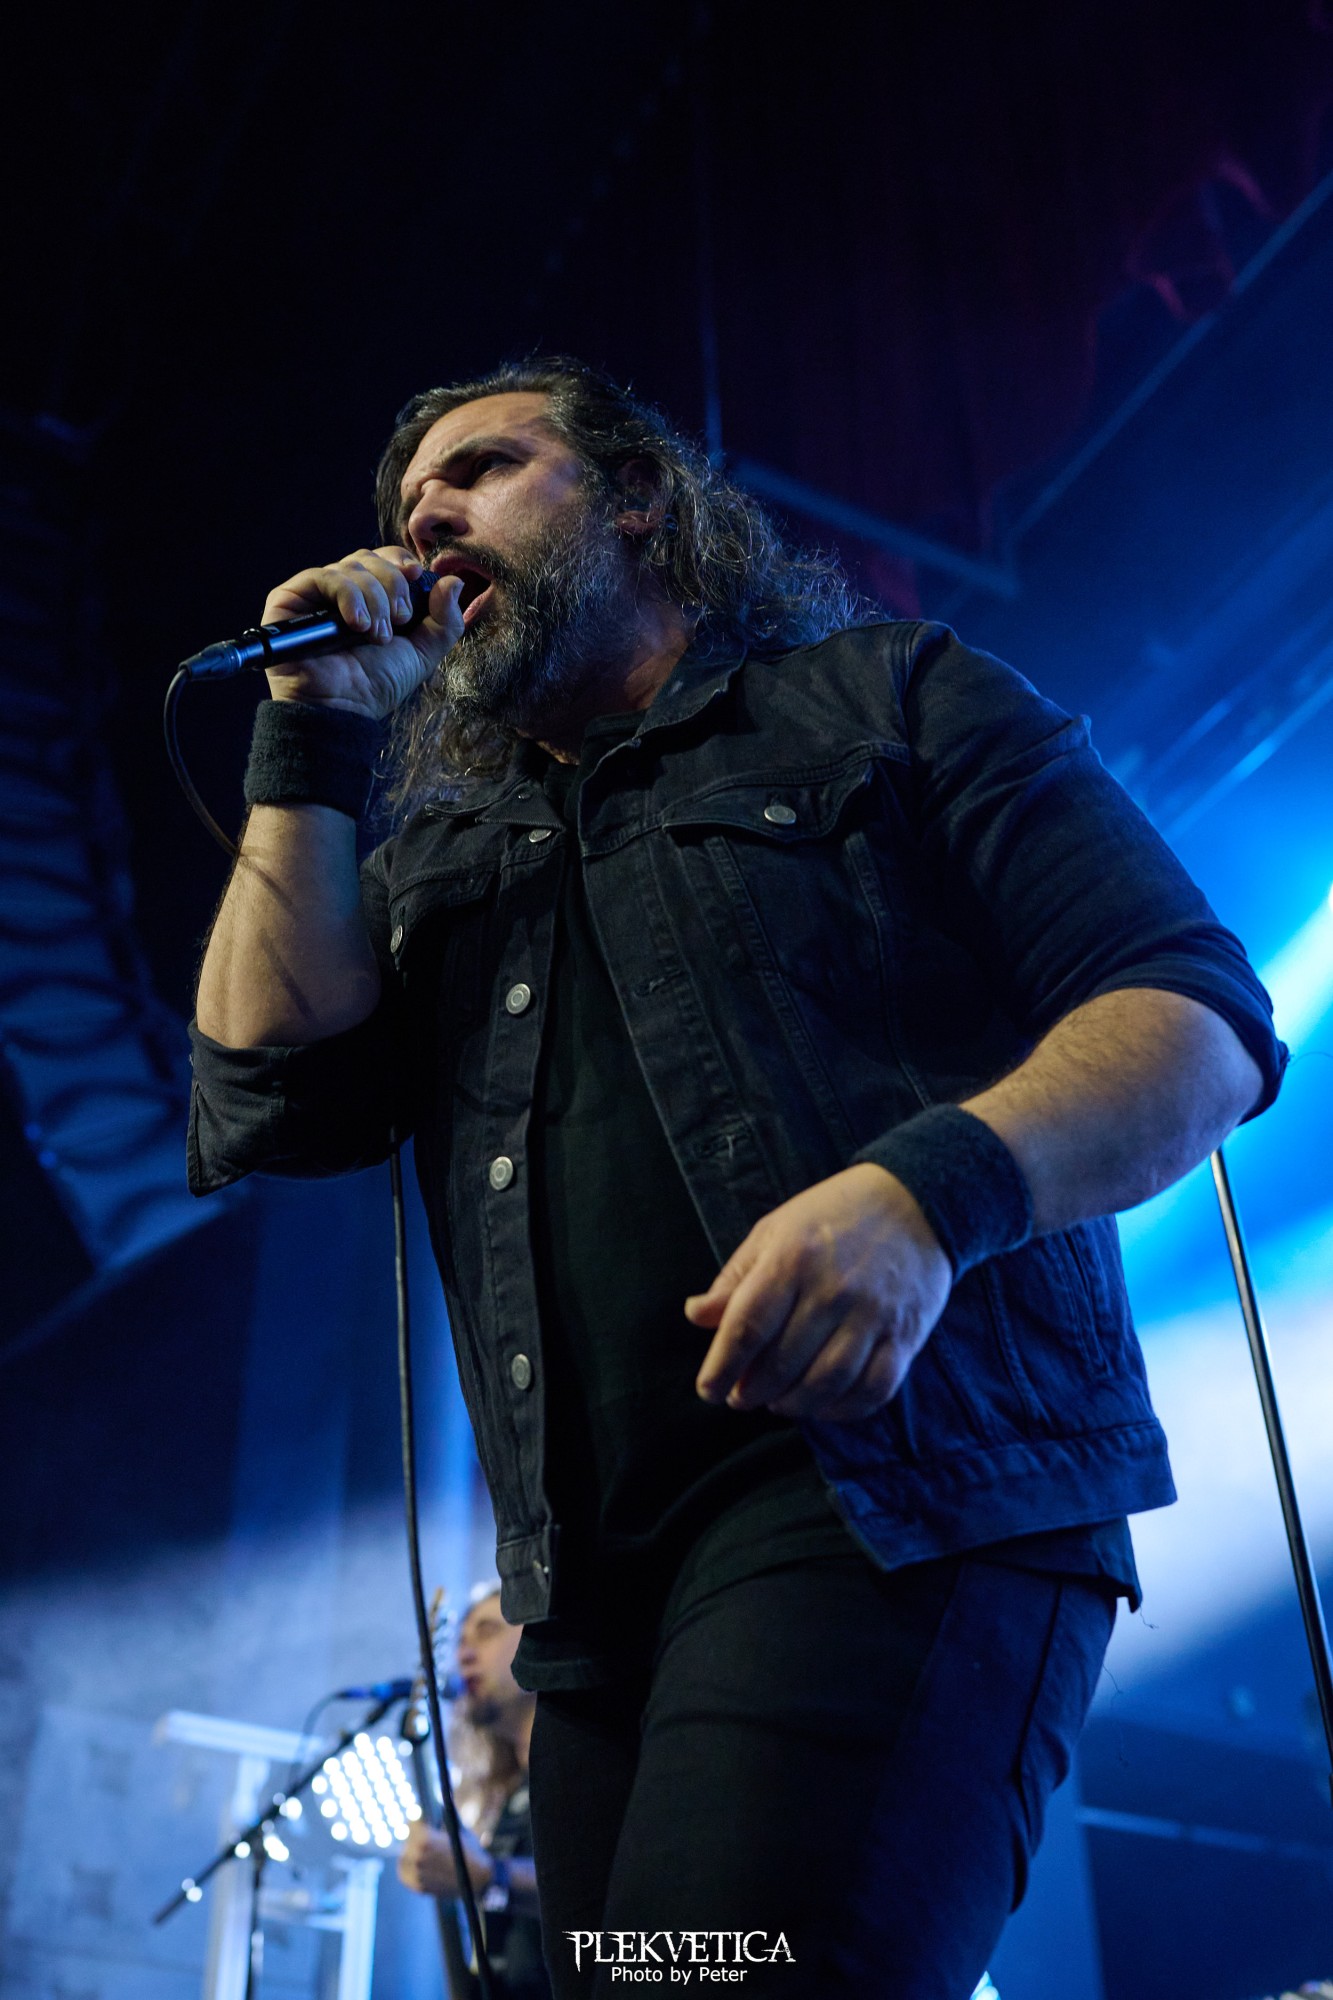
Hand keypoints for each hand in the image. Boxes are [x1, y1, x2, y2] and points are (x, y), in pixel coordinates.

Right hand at [259, 546, 464, 717]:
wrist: (342, 708)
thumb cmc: (376, 686)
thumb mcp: (422, 654)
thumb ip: (445, 621)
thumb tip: (452, 580)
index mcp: (372, 599)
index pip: (386, 560)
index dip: (401, 562)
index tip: (414, 576)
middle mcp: (342, 592)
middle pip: (370, 558)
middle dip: (392, 586)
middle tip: (397, 620)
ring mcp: (315, 595)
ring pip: (351, 566)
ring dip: (373, 599)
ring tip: (375, 634)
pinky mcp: (290, 599)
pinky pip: (324, 577)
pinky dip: (348, 595)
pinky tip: (356, 624)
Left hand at [395, 1819, 493, 1898]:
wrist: (478, 1879)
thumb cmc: (470, 1851)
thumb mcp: (457, 1828)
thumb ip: (444, 1815)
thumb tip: (438, 1799)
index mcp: (425, 1837)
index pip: (411, 1823)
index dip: (417, 1822)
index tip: (419, 1823)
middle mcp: (417, 1855)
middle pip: (406, 1841)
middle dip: (414, 1839)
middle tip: (422, 1840)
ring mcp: (416, 1872)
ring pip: (403, 1859)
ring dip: (409, 1855)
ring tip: (420, 1854)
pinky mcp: (417, 1886)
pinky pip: (404, 1875)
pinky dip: (408, 1870)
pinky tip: (416, 1867)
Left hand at [685, 1164, 951, 1421]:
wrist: (916, 1200)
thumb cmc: (833, 1215)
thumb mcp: (774, 1230)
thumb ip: (736, 1278)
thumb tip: (697, 1316)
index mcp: (792, 1259)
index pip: (748, 1327)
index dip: (722, 1366)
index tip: (709, 1389)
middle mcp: (833, 1290)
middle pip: (783, 1363)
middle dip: (753, 1391)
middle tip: (742, 1397)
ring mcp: (873, 1316)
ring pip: (827, 1384)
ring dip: (794, 1405)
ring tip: (778, 1403)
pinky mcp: (906, 1336)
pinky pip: (873, 1389)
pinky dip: (843, 1409)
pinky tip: (823, 1405)